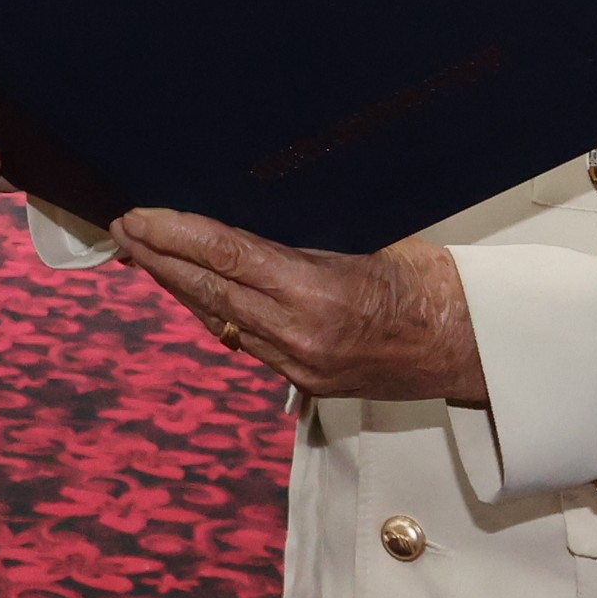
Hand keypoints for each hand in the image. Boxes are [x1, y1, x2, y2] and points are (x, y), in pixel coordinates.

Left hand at [107, 209, 488, 405]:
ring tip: (144, 256)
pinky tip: (193, 292)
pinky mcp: (307, 381)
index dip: (176, 235)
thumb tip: (246, 231)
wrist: (473, 346)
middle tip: (124, 230)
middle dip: (160, 259)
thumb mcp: (367, 245)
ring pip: (220, 319)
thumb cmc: (432, 284)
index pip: (227, 256)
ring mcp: (301, 364)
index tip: (139, 216)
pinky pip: (245, 341)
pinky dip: (214, 312)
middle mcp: (301, 335)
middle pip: (210, 290)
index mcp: (319, 293)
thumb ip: (301, 249)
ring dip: (179, 287)